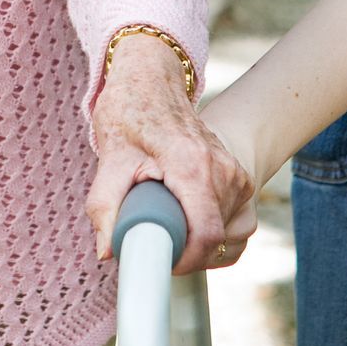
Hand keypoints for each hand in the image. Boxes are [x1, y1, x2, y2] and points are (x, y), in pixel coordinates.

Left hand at [86, 35, 257, 273]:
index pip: (206, 234)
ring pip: (229, 235)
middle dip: (186, 252)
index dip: (185, 261)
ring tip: (169, 219)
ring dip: (199, 242)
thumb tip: (107, 251)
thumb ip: (105, 207)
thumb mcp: (110, 158)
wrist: (152, 82)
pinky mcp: (241, 179)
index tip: (161, 263)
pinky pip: (237, 224)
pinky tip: (187, 217)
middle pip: (216, 238)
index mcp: (193, 165)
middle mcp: (224, 170)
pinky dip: (214, 232)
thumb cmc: (129, 114)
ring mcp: (237, 174)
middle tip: (154, 238)